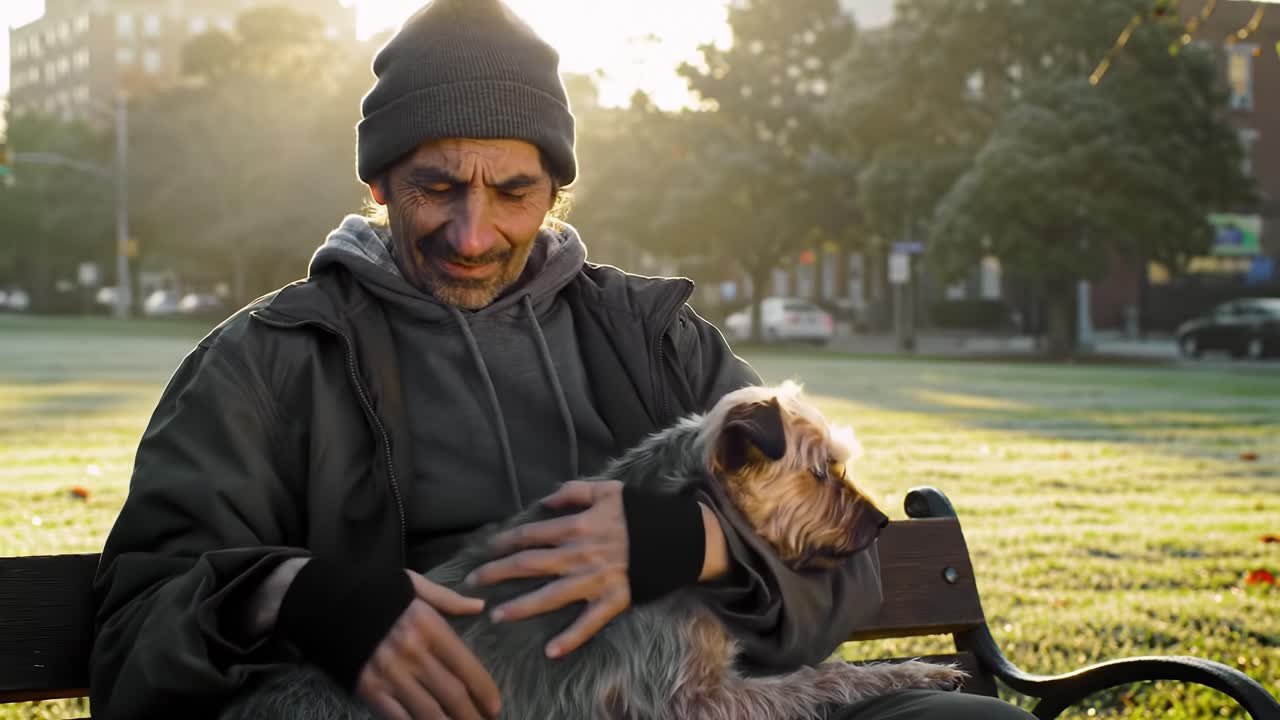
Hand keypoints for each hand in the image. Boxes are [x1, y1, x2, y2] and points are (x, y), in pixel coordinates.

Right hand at [356, 572, 501, 719]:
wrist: (325, 601)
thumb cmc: (374, 590)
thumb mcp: (414, 585)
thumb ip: (449, 599)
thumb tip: (480, 606)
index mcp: (429, 627)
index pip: (466, 666)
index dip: (485, 690)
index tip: (495, 706)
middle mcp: (414, 654)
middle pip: (452, 694)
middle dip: (472, 716)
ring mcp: (391, 675)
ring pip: (429, 712)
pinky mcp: (369, 689)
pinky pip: (398, 717)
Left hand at [466, 480, 629, 658]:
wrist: (677, 537)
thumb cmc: (640, 512)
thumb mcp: (607, 490)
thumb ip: (573, 492)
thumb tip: (545, 501)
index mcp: (576, 526)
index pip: (529, 535)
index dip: (503, 542)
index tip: (483, 550)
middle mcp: (579, 555)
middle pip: (528, 564)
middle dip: (496, 573)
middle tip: (472, 582)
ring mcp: (594, 580)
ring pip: (549, 596)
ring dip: (520, 607)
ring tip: (497, 615)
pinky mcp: (613, 601)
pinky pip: (588, 623)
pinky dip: (570, 639)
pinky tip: (550, 652)